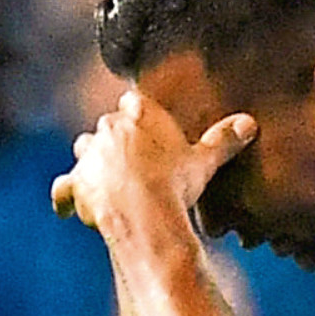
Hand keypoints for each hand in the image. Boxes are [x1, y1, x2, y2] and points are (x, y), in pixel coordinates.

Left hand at [51, 91, 256, 231]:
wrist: (146, 213)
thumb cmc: (177, 183)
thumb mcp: (205, 161)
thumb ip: (224, 140)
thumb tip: (250, 124)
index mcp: (139, 113)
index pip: (134, 102)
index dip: (140, 114)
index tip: (146, 124)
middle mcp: (107, 127)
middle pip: (107, 125)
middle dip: (115, 138)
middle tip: (130, 157)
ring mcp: (88, 155)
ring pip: (83, 150)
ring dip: (91, 161)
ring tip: (103, 177)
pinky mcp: (76, 184)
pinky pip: (64, 189)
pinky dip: (65, 198)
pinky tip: (66, 208)